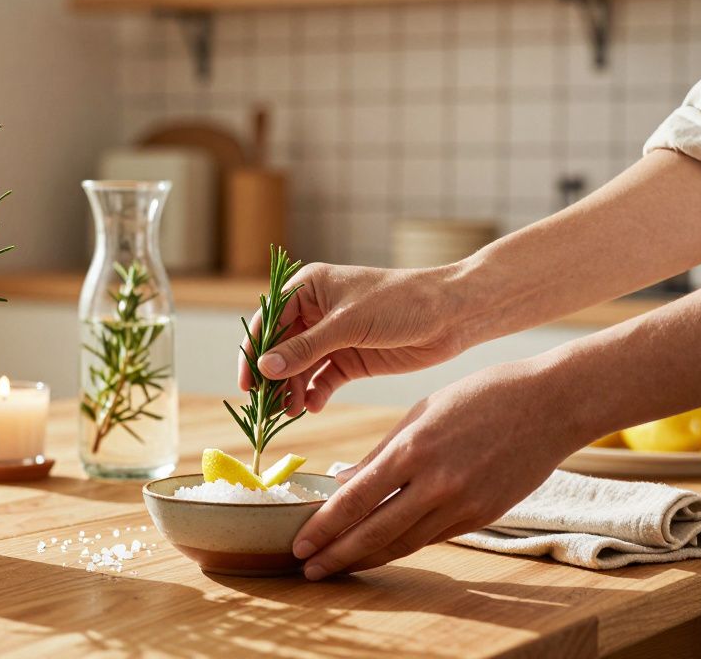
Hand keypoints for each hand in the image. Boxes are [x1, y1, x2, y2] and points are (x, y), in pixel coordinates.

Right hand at [238, 263, 472, 412]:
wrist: (453, 315)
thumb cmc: (401, 302)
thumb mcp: (348, 323)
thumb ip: (306, 347)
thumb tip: (266, 367)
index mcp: (309, 288)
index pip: (269, 320)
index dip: (254, 351)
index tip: (247, 384)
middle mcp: (316, 312)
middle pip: (281, 348)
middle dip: (274, 377)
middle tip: (268, 407)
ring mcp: (333, 337)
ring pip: (300, 368)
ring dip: (293, 389)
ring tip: (292, 411)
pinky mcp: (350, 359)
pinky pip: (322, 379)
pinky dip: (315, 394)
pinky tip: (312, 406)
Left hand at [291, 358, 590, 578]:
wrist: (550, 405)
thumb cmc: (480, 397)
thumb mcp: (420, 413)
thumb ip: (380, 453)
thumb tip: (342, 482)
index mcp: (414, 449)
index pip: (356, 499)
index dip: (325, 527)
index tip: (301, 543)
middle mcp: (437, 483)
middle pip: (376, 532)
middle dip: (338, 555)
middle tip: (308, 569)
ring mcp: (463, 504)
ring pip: (405, 543)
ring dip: (367, 559)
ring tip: (338, 566)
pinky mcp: (483, 516)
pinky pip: (433, 537)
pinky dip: (403, 546)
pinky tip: (381, 551)